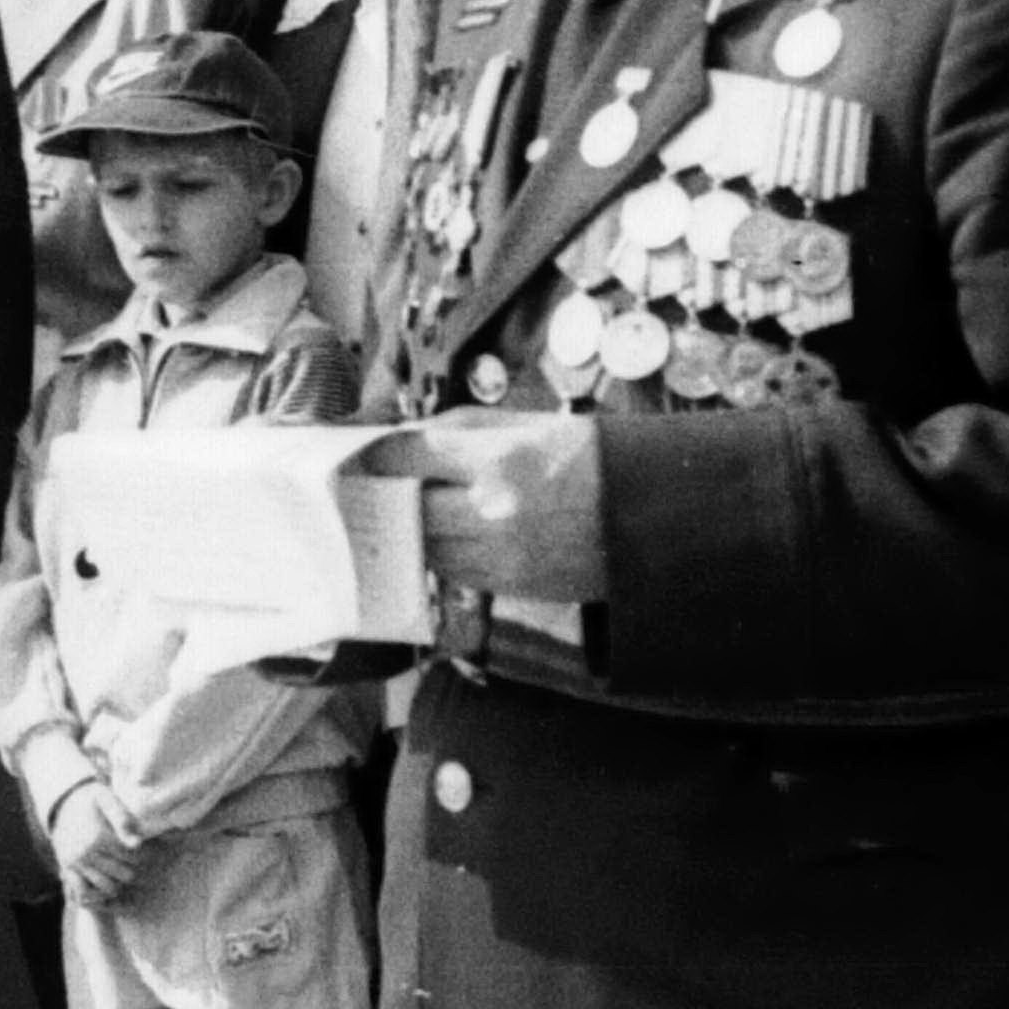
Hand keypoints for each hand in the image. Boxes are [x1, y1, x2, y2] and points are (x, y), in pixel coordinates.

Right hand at [41, 780, 153, 910]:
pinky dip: (98, 894)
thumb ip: (123, 819)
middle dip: (134, 867)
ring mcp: (75, 864)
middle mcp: (85, 853)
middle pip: (126, 874)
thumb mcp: (106, 798)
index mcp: (98, 836)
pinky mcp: (68, 870)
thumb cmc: (91, 800)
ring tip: (121, 867)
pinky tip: (106, 881)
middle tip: (134, 858)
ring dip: (120, 881)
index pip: (134, 857)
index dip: (145, 854)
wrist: (63, 804)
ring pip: (110, 887)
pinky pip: (85, 893)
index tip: (145, 848)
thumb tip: (137, 844)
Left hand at [366, 411, 607, 601]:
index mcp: (496, 458)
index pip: (405, 458)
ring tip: (412, 513)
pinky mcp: (515, 585)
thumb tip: (405, 438)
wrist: (651, 510)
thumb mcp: (527, 422)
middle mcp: (493, 511)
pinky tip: (451, 537)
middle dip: (391, 498)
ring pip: (427, 548)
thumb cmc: (589, 455)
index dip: (373, 457)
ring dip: (415, 531)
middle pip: (407, 510)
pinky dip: (446, 556)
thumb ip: (460, 428)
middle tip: (377, 489)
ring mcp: (503, 555)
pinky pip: (457, 573)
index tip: (356, 457)